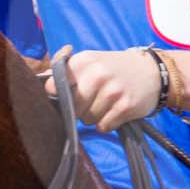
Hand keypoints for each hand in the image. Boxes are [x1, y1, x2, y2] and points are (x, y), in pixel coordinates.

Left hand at [44, 47, 160, 131]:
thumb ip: (64, 71)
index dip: (58, 96)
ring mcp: (112, 91)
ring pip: (87, 120)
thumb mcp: (90, 61)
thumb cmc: (113, 69)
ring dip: (94, 117)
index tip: (67, 96)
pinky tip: (114, 111)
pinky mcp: (125, 107)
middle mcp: (97, 74)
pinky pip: (103, 126)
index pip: (54, 87)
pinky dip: (107, 123)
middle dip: (78, 110)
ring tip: (105, 104)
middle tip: (91, 101)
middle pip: (72, 108)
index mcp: (84, 61)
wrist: (151, 71)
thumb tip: (38, 80)